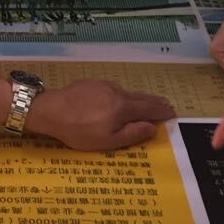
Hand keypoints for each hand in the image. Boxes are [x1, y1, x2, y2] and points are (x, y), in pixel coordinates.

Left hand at [29, 80, 174, 149]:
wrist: (52, 110)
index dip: (161, 111)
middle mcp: (116, 92)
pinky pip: (113, 88)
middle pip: (140, 97)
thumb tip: (152, 127)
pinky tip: (120, 97)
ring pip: (126, 91)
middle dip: (154, 101)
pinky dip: (123, 94)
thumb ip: (132, 133)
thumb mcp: (108, 140)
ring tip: (145, 101)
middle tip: (165, 104)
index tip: (172, 112)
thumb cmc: (80, 131)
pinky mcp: (91, 83)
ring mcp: (103, 85)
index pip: (148, 108)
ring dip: (138, 97)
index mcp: (123, 107)